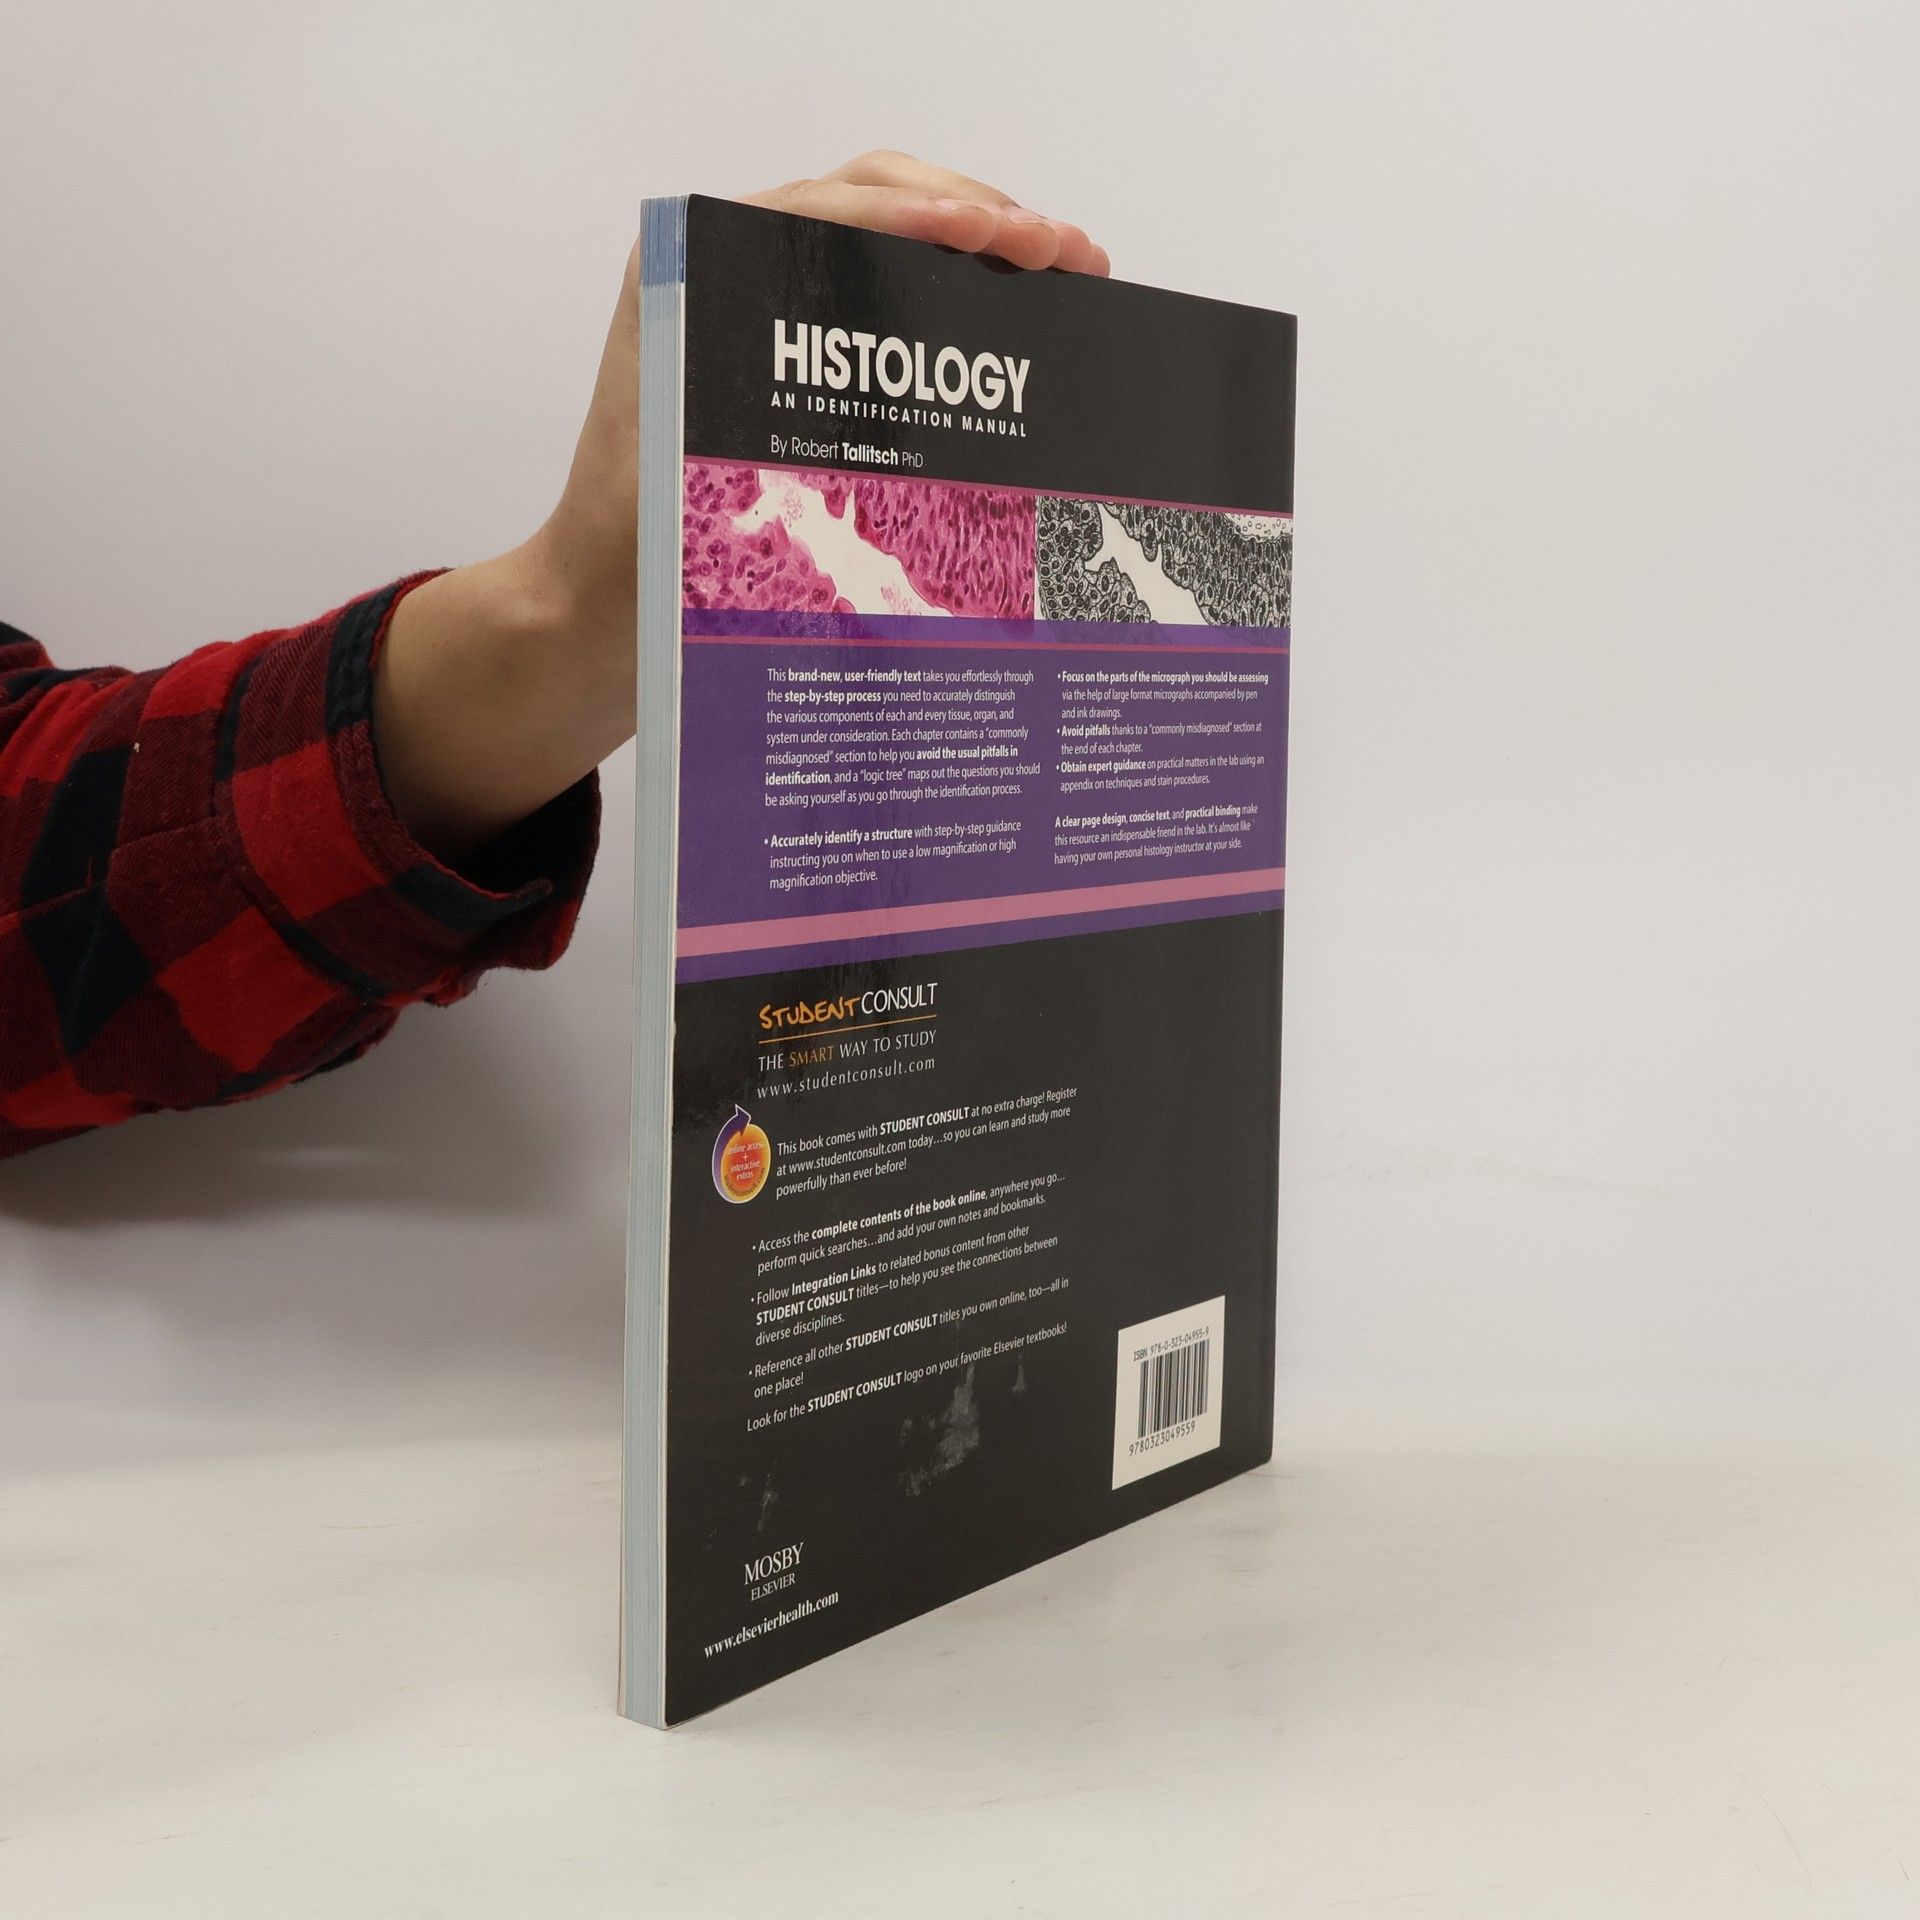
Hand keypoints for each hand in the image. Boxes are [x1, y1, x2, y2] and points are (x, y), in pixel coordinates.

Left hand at [375, 154, 1107, 861]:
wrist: (596, 609)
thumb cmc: (633, 551)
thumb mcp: (692, 469)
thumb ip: (764, 404)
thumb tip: (879, 345)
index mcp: (690, 273)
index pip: (830, 209)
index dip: (927, 214)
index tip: (1005, 236)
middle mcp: (726, 273)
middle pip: (874, 203)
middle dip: (980, 216)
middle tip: (1069, 252)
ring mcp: (764, 313)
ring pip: (888, 243)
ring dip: (980, 247)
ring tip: (1065, 268)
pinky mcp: (793, 359)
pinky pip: (882, 301)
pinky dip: (952, 297)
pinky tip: (1015, 320)